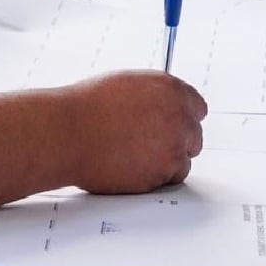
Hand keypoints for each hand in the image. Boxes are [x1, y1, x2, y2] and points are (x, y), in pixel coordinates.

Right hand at [62, 70, 206, 193]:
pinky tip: (133, 169)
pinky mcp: (164, 172)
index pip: (197, 107)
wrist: (69, 133)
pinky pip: (169, 180)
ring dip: (166, 163)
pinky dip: (155, 179)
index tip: (176, 127)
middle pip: (194, 136)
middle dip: (177, 143)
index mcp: (170, 89)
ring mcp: (174, 145)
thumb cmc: (86, 108)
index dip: (184, 119)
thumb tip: (159, 106)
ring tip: (135, 159)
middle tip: (153, 148)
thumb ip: (152, 96)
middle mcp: (178, 116)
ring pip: (183, 161)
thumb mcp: (126, 86)